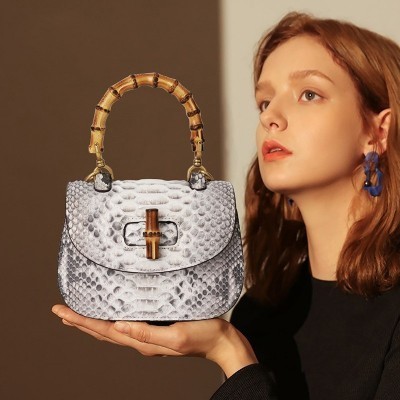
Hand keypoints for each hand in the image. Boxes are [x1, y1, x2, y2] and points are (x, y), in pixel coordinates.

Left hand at [51, 305, 257, 376]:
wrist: (222, 341)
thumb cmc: (204, 336)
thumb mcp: (176, 335)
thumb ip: (148, 333)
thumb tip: (119, 326)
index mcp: (143, 342)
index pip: (105, 331)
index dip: (82, 321)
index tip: (62, 312)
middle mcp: (142, 341)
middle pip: (103, 331)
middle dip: (80, 322)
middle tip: (61, 312)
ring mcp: (148, 336)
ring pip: (112, 329)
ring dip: (93, 321)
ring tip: (77, 316)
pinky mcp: (156, 329)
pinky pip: (126, 325)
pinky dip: (110, 320)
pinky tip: (110, 315)